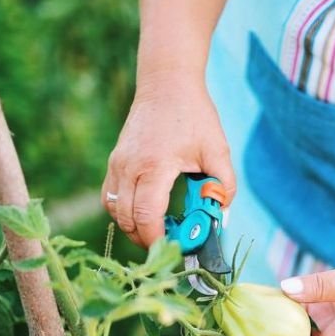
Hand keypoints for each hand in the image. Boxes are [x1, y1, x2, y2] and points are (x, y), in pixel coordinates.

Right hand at [102, 76, 235, 247]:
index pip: (146, 214)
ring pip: (113, 209)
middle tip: (170, 246)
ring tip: (159, 231)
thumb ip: (224, 185)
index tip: (172, 250)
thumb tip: (221, 215)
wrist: (166, 85)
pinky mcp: (114, 161)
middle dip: (146, 238)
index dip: (156, 238)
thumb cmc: (194, 116)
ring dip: (132, 226)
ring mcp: (117, 164)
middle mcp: (129, 166)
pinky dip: (124, 211)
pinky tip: (146, 213)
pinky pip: (110, 196)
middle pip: (126, 218)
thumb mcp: (218, 150)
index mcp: (154, 166)